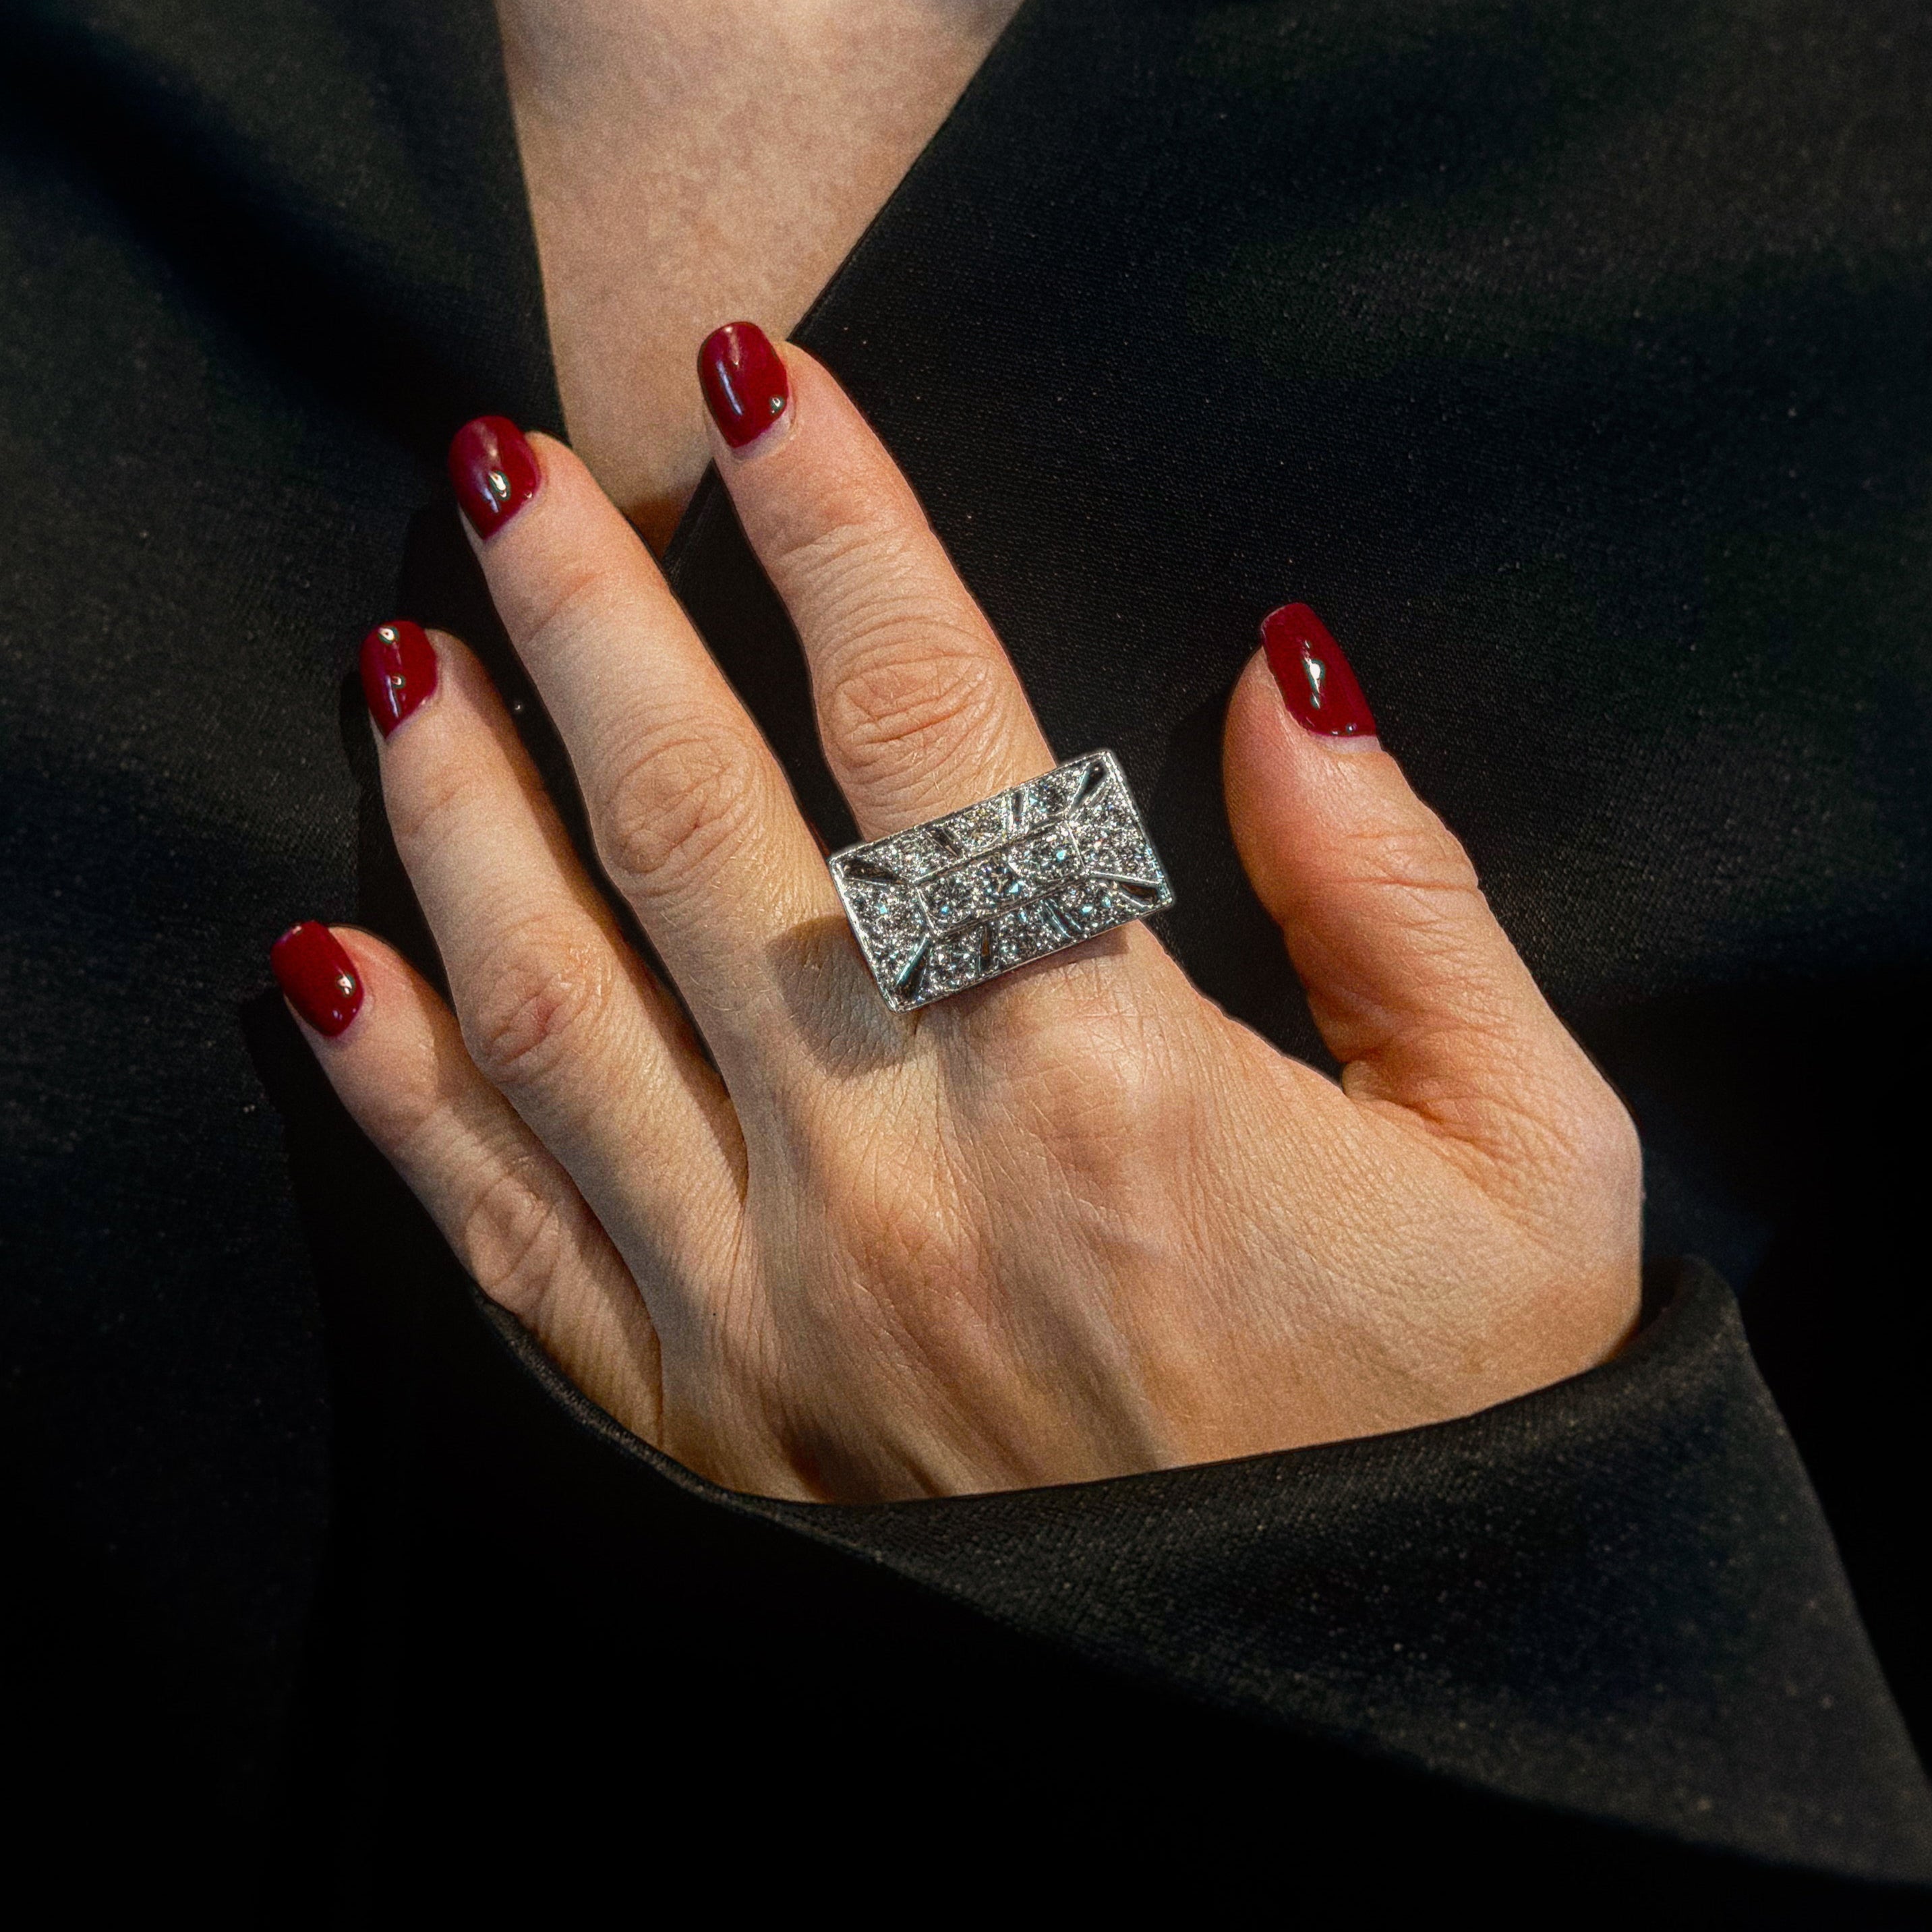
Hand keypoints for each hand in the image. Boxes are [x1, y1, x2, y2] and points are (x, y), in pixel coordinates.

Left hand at [274, 326, 1639, 1501]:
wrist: (1323, 1732)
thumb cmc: (1447, 1435)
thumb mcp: (1528, 1159)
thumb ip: (1404, 899)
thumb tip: (1278, 681)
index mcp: (1114, 1081)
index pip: (933, 722)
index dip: (841, 523)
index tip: (763, 379)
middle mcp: (906, 1172)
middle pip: (698, 820)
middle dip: (594, 613)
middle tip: (509, 464)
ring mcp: (774, 1305)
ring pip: (557, 996)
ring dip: (459, 805)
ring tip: (399, 655)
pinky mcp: (704, 1422)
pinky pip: (505, 1228)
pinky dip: (399, 1092)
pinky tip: (323, 964)